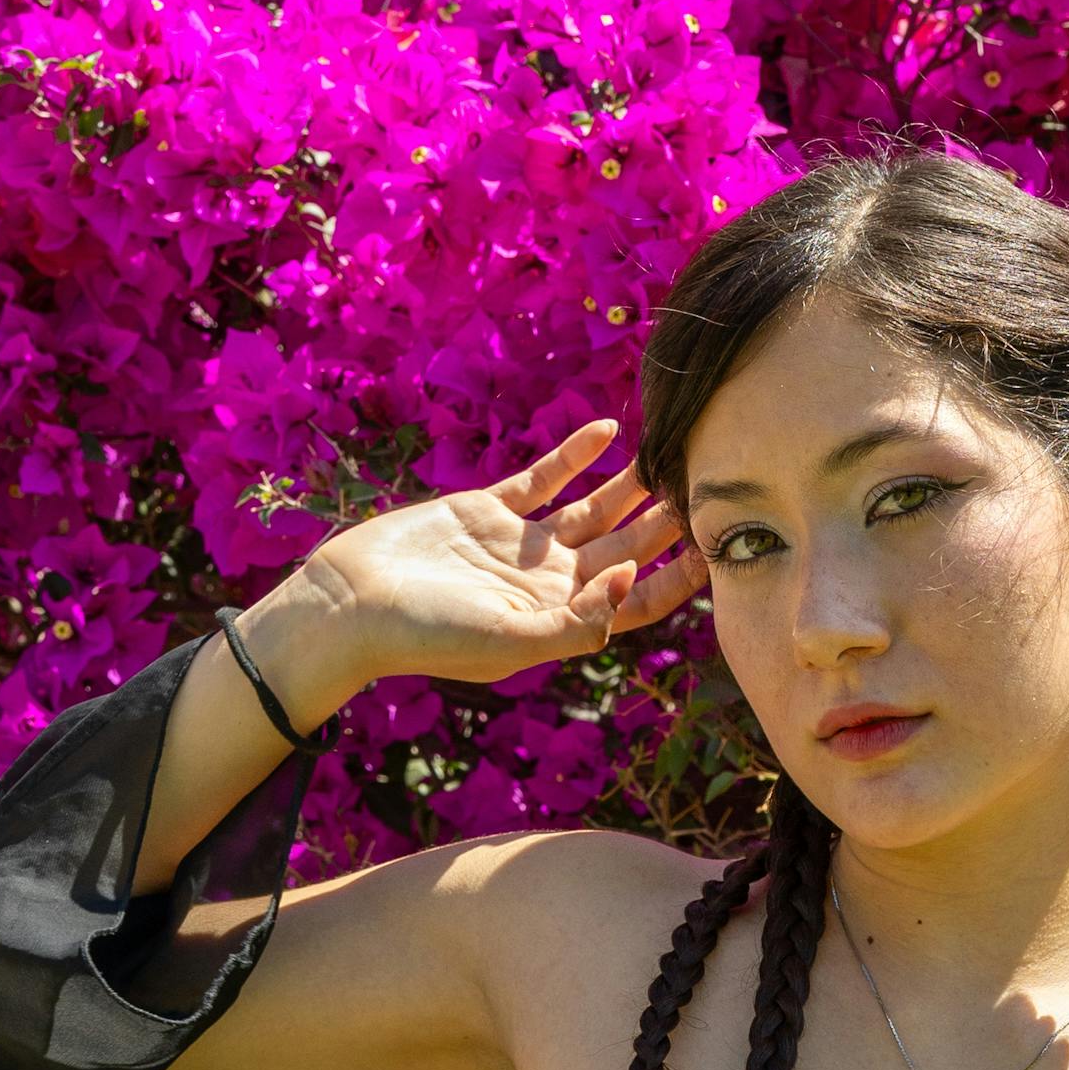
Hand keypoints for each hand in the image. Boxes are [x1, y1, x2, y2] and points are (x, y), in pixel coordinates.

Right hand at [251, 420, 708, 701]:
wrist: (355, 603)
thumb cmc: (429, 635)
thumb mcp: (511, 640)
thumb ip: (576, 622)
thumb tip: (629, 583)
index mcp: (560, 621)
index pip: (634, 601)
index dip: (675, 578)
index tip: (713, 546)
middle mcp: (548, 584)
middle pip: (622, 550)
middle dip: (663, 523)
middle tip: (705, 483)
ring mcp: (520, 545)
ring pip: (590, 511)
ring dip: (628, 486)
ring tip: (667, 453)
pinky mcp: (489, 510)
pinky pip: (543, 478)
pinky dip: (573, 455)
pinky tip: (607, 429)